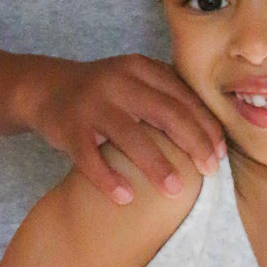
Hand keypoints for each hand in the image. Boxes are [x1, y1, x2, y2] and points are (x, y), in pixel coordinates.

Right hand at [29, 55, 225, 204]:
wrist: (46, 88)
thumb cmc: (103, 91)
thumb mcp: (134, 78)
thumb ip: (166, 93)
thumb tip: (212, 132)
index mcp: (139, 68)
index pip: (181, 96)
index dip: (205, 124)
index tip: (221, 151)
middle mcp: (117, 82)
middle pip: (164, 112)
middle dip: (192, 143)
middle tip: (210, 170)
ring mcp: (92, 105)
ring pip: (130, 136)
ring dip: (156, 164)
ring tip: (175, 189)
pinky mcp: (70, 129)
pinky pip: (91, 158)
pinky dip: (109, 179)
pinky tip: (126, 198)